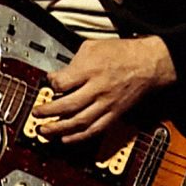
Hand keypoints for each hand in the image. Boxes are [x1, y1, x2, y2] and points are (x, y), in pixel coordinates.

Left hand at [33, 36, 176, 143]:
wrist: (149, 63)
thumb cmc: (122, 52)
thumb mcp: (92, 46)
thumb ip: (73, 61)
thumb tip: (58, 75)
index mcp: (91, 69)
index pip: (62, 83)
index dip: (51, 84)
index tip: (48, 83)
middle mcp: (98, 89)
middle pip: (68, 105)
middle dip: (48, 112)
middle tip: (36, 114)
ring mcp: (107, 104)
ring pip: (80, 122)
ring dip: (59, 129)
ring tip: (44, 131)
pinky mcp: (115, 114)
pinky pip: (96, 129)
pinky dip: (79, 137)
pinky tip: (67, 139)